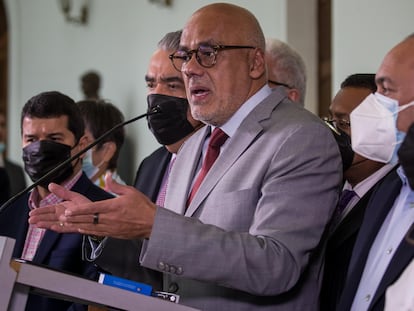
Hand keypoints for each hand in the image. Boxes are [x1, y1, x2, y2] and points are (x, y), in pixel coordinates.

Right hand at [29, 182, 91, 232]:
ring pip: (54, 223)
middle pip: (49, 217)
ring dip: (45, 224)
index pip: (49, 209)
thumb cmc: (86, 205)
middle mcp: (63, 216)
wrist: (98, 213)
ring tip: (36, 224)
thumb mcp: (73, 196)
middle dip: (39, 218)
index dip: (40, 211)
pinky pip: (64, 228)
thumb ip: (62, 192)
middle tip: (30, 220)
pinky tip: (50, 227)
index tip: (32, 212)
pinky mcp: (73, 227)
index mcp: (62, 208)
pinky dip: (57, 228)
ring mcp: (67, 223)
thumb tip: (50, 185)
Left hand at [30, 175, 156, 238]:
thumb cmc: (143, 207)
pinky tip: (80, 228)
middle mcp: (110, 219)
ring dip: (76, 224)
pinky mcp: (113, 234)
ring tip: (65, 223)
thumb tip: (107, 175)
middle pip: (88, 219)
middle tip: (60, 217)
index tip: (68, 210)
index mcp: (113, 207)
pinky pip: (96, 233)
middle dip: (73, 218)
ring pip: (90, 227)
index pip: (93, 209)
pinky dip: (86, 230)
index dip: (79, 210)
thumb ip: (116, 185)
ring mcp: (111, 228)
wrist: (153, 224)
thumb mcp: (131, 192)